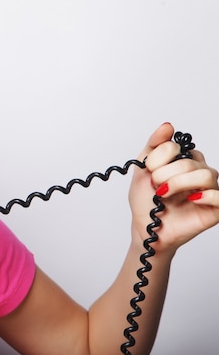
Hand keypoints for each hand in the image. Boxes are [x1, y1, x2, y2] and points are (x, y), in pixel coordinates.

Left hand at [129, 123, 218, 255]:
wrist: (146, 229)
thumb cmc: (146, 201)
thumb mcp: (142, 170)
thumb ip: (153, 146)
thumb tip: (168, 125)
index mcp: (184, 160)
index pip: (178, 146)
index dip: (159, 159)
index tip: (149, 172)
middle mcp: (199, 172)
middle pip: (191, 161)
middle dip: (166, 174)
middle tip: (156, 186)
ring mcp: (209, 190)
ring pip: (206, 175)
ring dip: (179, 183)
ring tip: (164, 194)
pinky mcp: (215, 209)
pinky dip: (206, 195)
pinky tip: (192, 199)